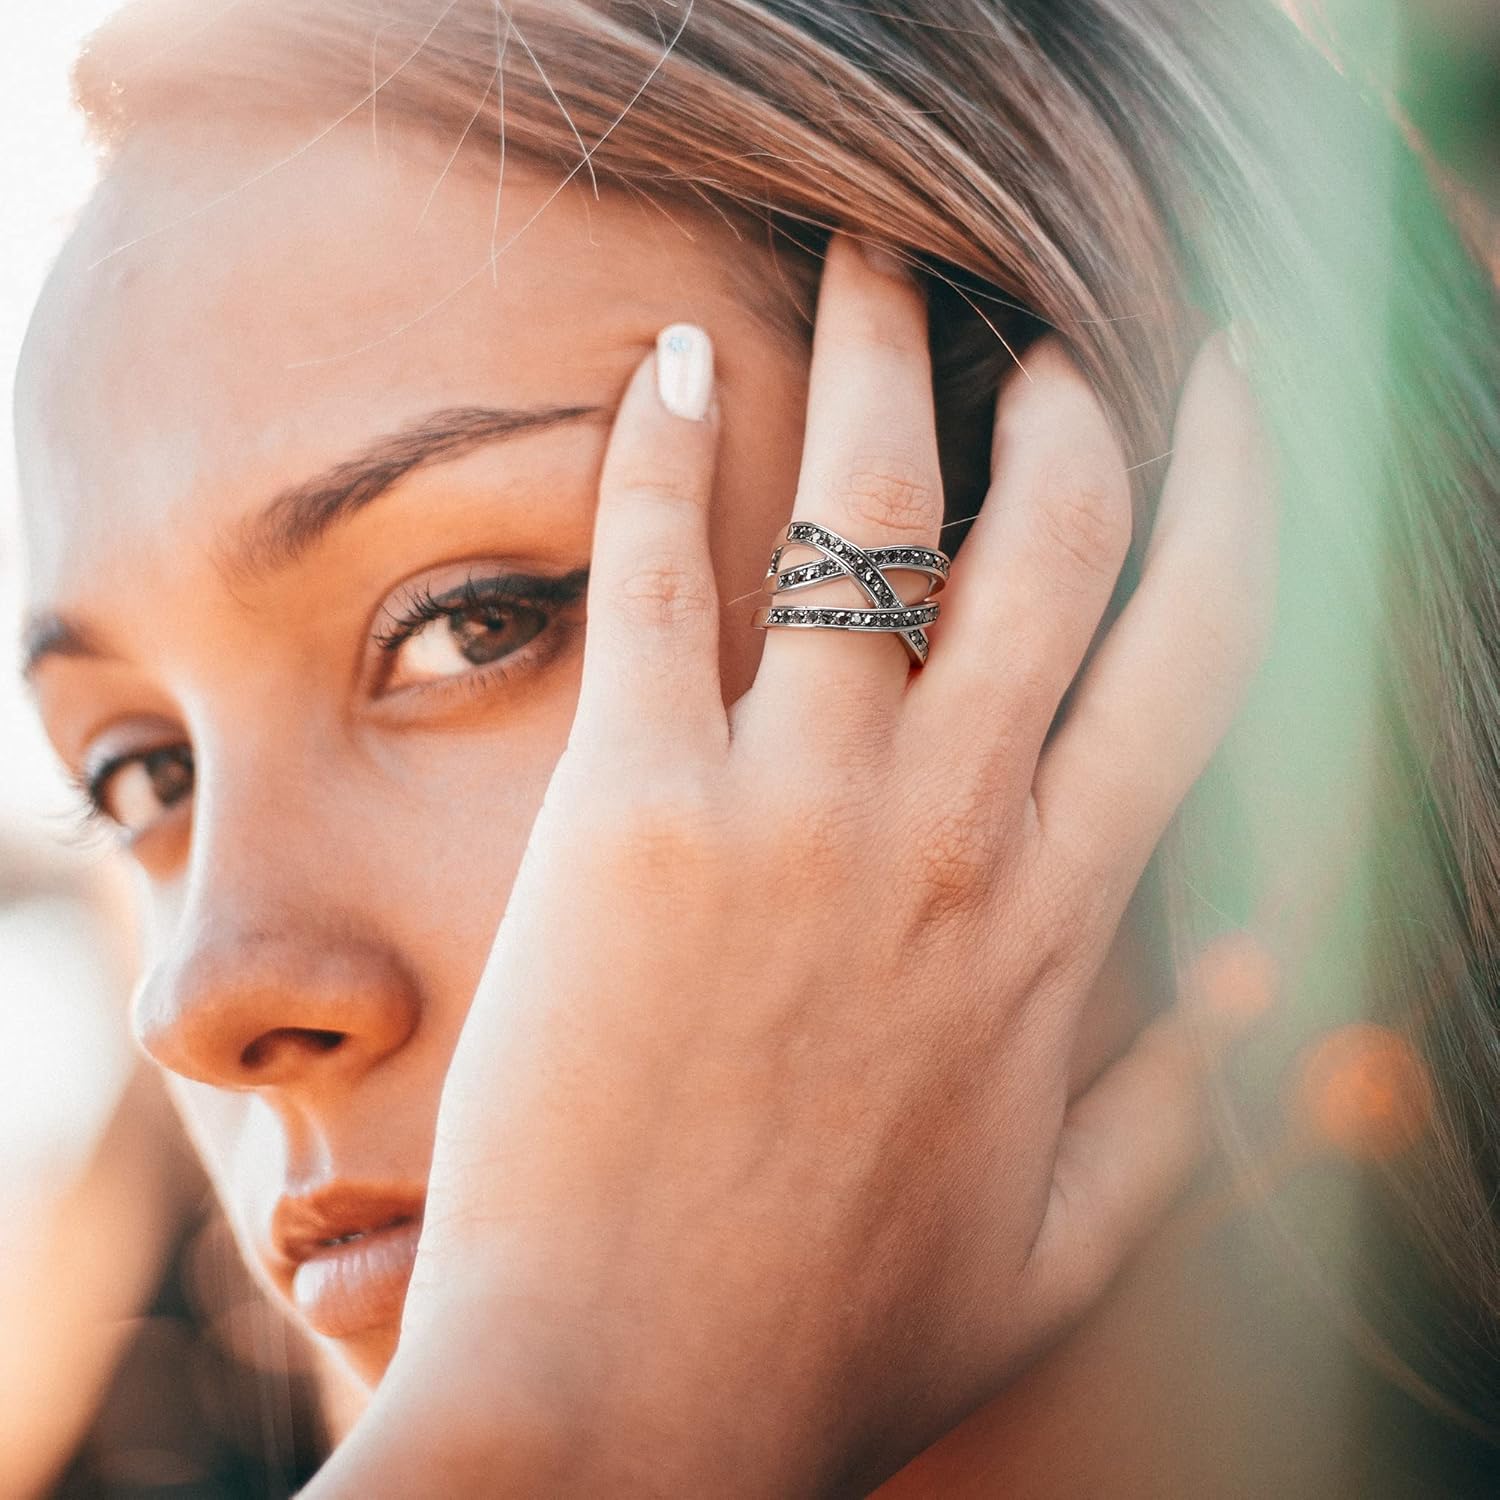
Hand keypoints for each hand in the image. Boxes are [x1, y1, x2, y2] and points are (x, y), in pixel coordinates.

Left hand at [308, 233, 1274, 1497]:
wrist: (632, 1406)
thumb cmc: (833, 1330)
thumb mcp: (1057, 1250)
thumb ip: (1169, 1118)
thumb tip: (1242, 1003)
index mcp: (1066, 922)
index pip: (1200, 649)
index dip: (1234, 499)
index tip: (1231, 400)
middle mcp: (956, 833)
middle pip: (1059, 538)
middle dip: (1069, 395)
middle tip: (1041, 321)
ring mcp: (799, 810)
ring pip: (873, 514)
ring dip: (883, 361)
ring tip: (872, 262)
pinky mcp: (639, 814)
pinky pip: (666, 581)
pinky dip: (666, 456)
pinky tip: (663, 366)